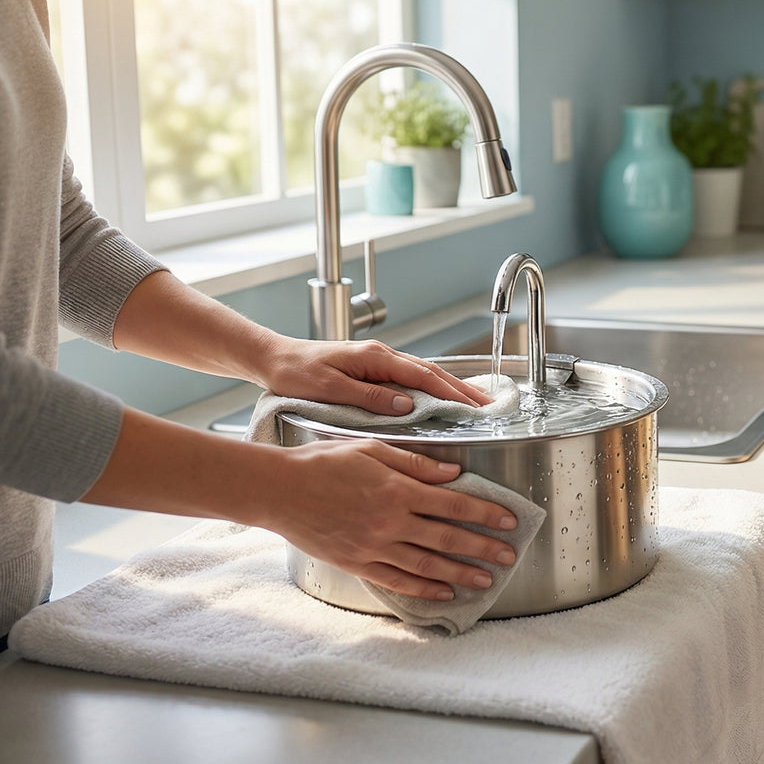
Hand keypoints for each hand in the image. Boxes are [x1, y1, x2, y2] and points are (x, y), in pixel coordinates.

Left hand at [255, 336, 492, 414]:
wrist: (273, 359)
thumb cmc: (295, 374)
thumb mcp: (330, 389)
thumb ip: (369, 398)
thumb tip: (406, 407)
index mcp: (375, 358)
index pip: (423, 376)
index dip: (452, 393)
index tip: (474, 408)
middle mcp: (382, 356)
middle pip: (432, 372)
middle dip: (463, 390)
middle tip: (489, 407)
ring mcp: (379, 361)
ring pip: (425, 374)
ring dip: (452, 388)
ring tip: (476, 404)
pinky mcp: (374, 369)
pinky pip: (412, 378)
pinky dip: (433, 387)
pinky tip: (443, 397)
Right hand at [267, 438, 520, 599]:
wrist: (278, 491)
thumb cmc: (323, 463)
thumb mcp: (372, 450)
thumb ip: (416, 464)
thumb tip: (454, 473)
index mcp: (397, 490)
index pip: (453, 504)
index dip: (485, 513)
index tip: (509, 519)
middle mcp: (390, 522)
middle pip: (447, 538)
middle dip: (483, 547)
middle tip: (509, 555)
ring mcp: (374, 547)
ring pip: (427, 564)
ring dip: (460, 573)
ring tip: (486, 580)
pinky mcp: (358, 563)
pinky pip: (397, 580)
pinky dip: (423, 588)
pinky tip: (444, 592)